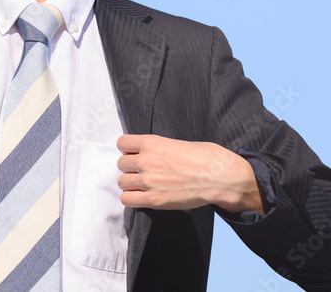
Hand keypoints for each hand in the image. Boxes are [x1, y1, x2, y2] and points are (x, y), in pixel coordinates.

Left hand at [116, 134, 263, 212]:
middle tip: (144, 172)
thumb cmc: (207, 158)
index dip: (128, 150)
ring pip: (122, 182)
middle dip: (131, 168)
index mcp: (151, 143)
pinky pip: (127, 199)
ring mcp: (148, 180)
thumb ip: (158, 148)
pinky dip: (132, 198)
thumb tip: (150, 153)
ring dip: (131, 184)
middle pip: (121, 164)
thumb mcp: (178, 143)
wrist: (222, 178)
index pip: (122, 143)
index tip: (135, 155)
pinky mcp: (154, 199)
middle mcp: (146, 160)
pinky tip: (142, 196)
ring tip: (144, 185)